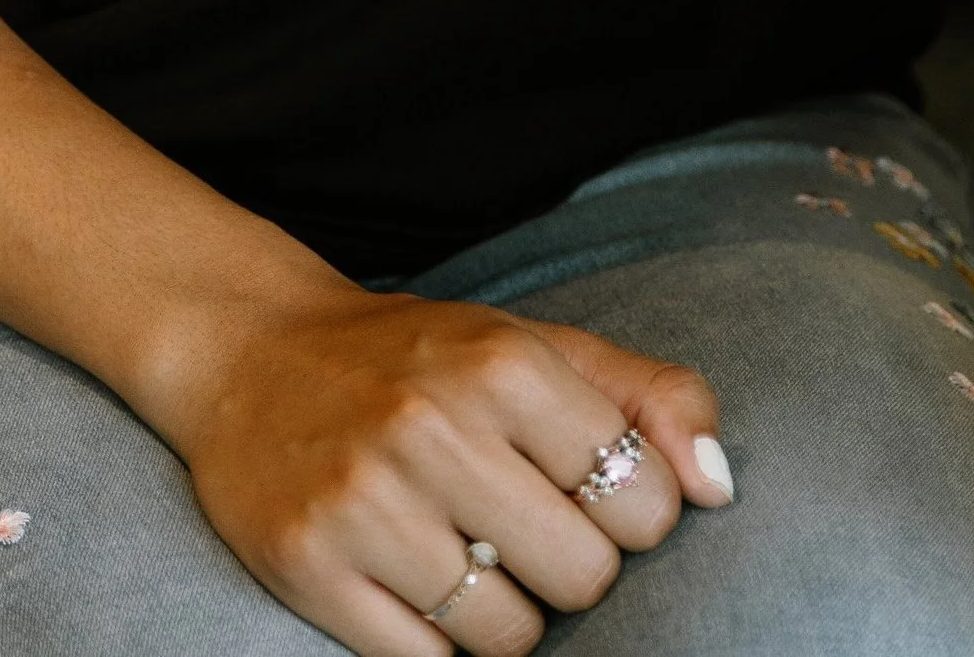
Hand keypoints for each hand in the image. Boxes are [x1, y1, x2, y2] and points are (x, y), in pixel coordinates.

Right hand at [179, 281, 730, 653]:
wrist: (252, 351)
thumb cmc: (421, 359)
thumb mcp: (536, 347)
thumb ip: (648, 398)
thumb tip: (720, 488)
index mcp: (508, 363)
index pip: (646, 504)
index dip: (630, 514)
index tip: (585, 493)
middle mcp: (437, 426)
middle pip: (584, 579)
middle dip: (569, 571)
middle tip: (521, 531)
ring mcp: (367, 502)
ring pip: (508, 636)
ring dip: (503, 617)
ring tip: (466, 556)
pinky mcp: (310, 566)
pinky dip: (435, 646)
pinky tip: (414, 585)